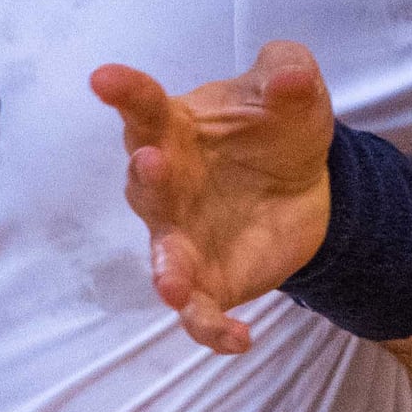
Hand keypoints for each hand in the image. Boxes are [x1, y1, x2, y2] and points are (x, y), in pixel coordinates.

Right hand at [94, 44, 338, 355]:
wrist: (308, 187)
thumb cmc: (277, 129)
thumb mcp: (294, 91)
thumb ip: (288, 72)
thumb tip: (289, 78)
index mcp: (175, 129)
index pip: (144, 108)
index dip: (124, 93)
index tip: (103, 79)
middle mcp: (168, 186)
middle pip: (145, 185)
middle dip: (146, 177)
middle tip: (152, 164)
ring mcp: (183, 238)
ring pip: (165, 257)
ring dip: (166, 270)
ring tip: (172, 286)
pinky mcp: (210, 282)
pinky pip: (200, 313)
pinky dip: (211, 329)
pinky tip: (239, 339)